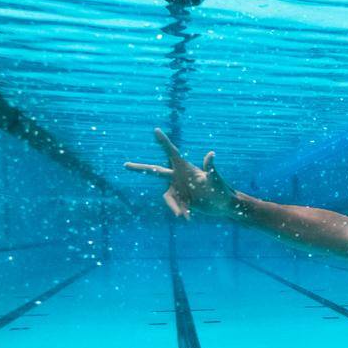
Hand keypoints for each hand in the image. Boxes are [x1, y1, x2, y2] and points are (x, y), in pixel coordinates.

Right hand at [124, 128, 238, 218]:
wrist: (223, 205)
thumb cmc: (221, 190)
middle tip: (125, 164)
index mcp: (185, 168)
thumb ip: (210, 167)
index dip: (164, 141)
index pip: (172, 152)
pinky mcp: (180, 200)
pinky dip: (180, 211)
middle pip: (155, 171)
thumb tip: (211, 153)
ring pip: (166, 196)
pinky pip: (174, 206)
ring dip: (174, 206)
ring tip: (185, 215)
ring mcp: (178, 188)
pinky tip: (188, 218)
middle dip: (140, 168)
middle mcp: (178, 177)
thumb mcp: (215, 179)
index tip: (156, 129)